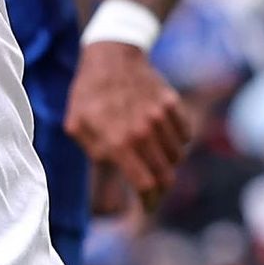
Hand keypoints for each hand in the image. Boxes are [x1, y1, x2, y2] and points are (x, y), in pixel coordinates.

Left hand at [66, 41, 191, 211]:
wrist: (110, 55)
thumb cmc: (87, 95)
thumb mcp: (78, 129)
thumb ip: (96, 160)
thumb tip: (104, 195)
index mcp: (118, 141)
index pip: (145, 185)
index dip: (148, 203)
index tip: (146, 209)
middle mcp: (143, 131)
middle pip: (165, 176)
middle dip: (160, 191)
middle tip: (152, 195)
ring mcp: (161, 116)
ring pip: (176, 157)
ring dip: (167, 165)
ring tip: (152, 163)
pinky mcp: (173, 104)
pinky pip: (185, 135)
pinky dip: (177, 143)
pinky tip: (162, 140)